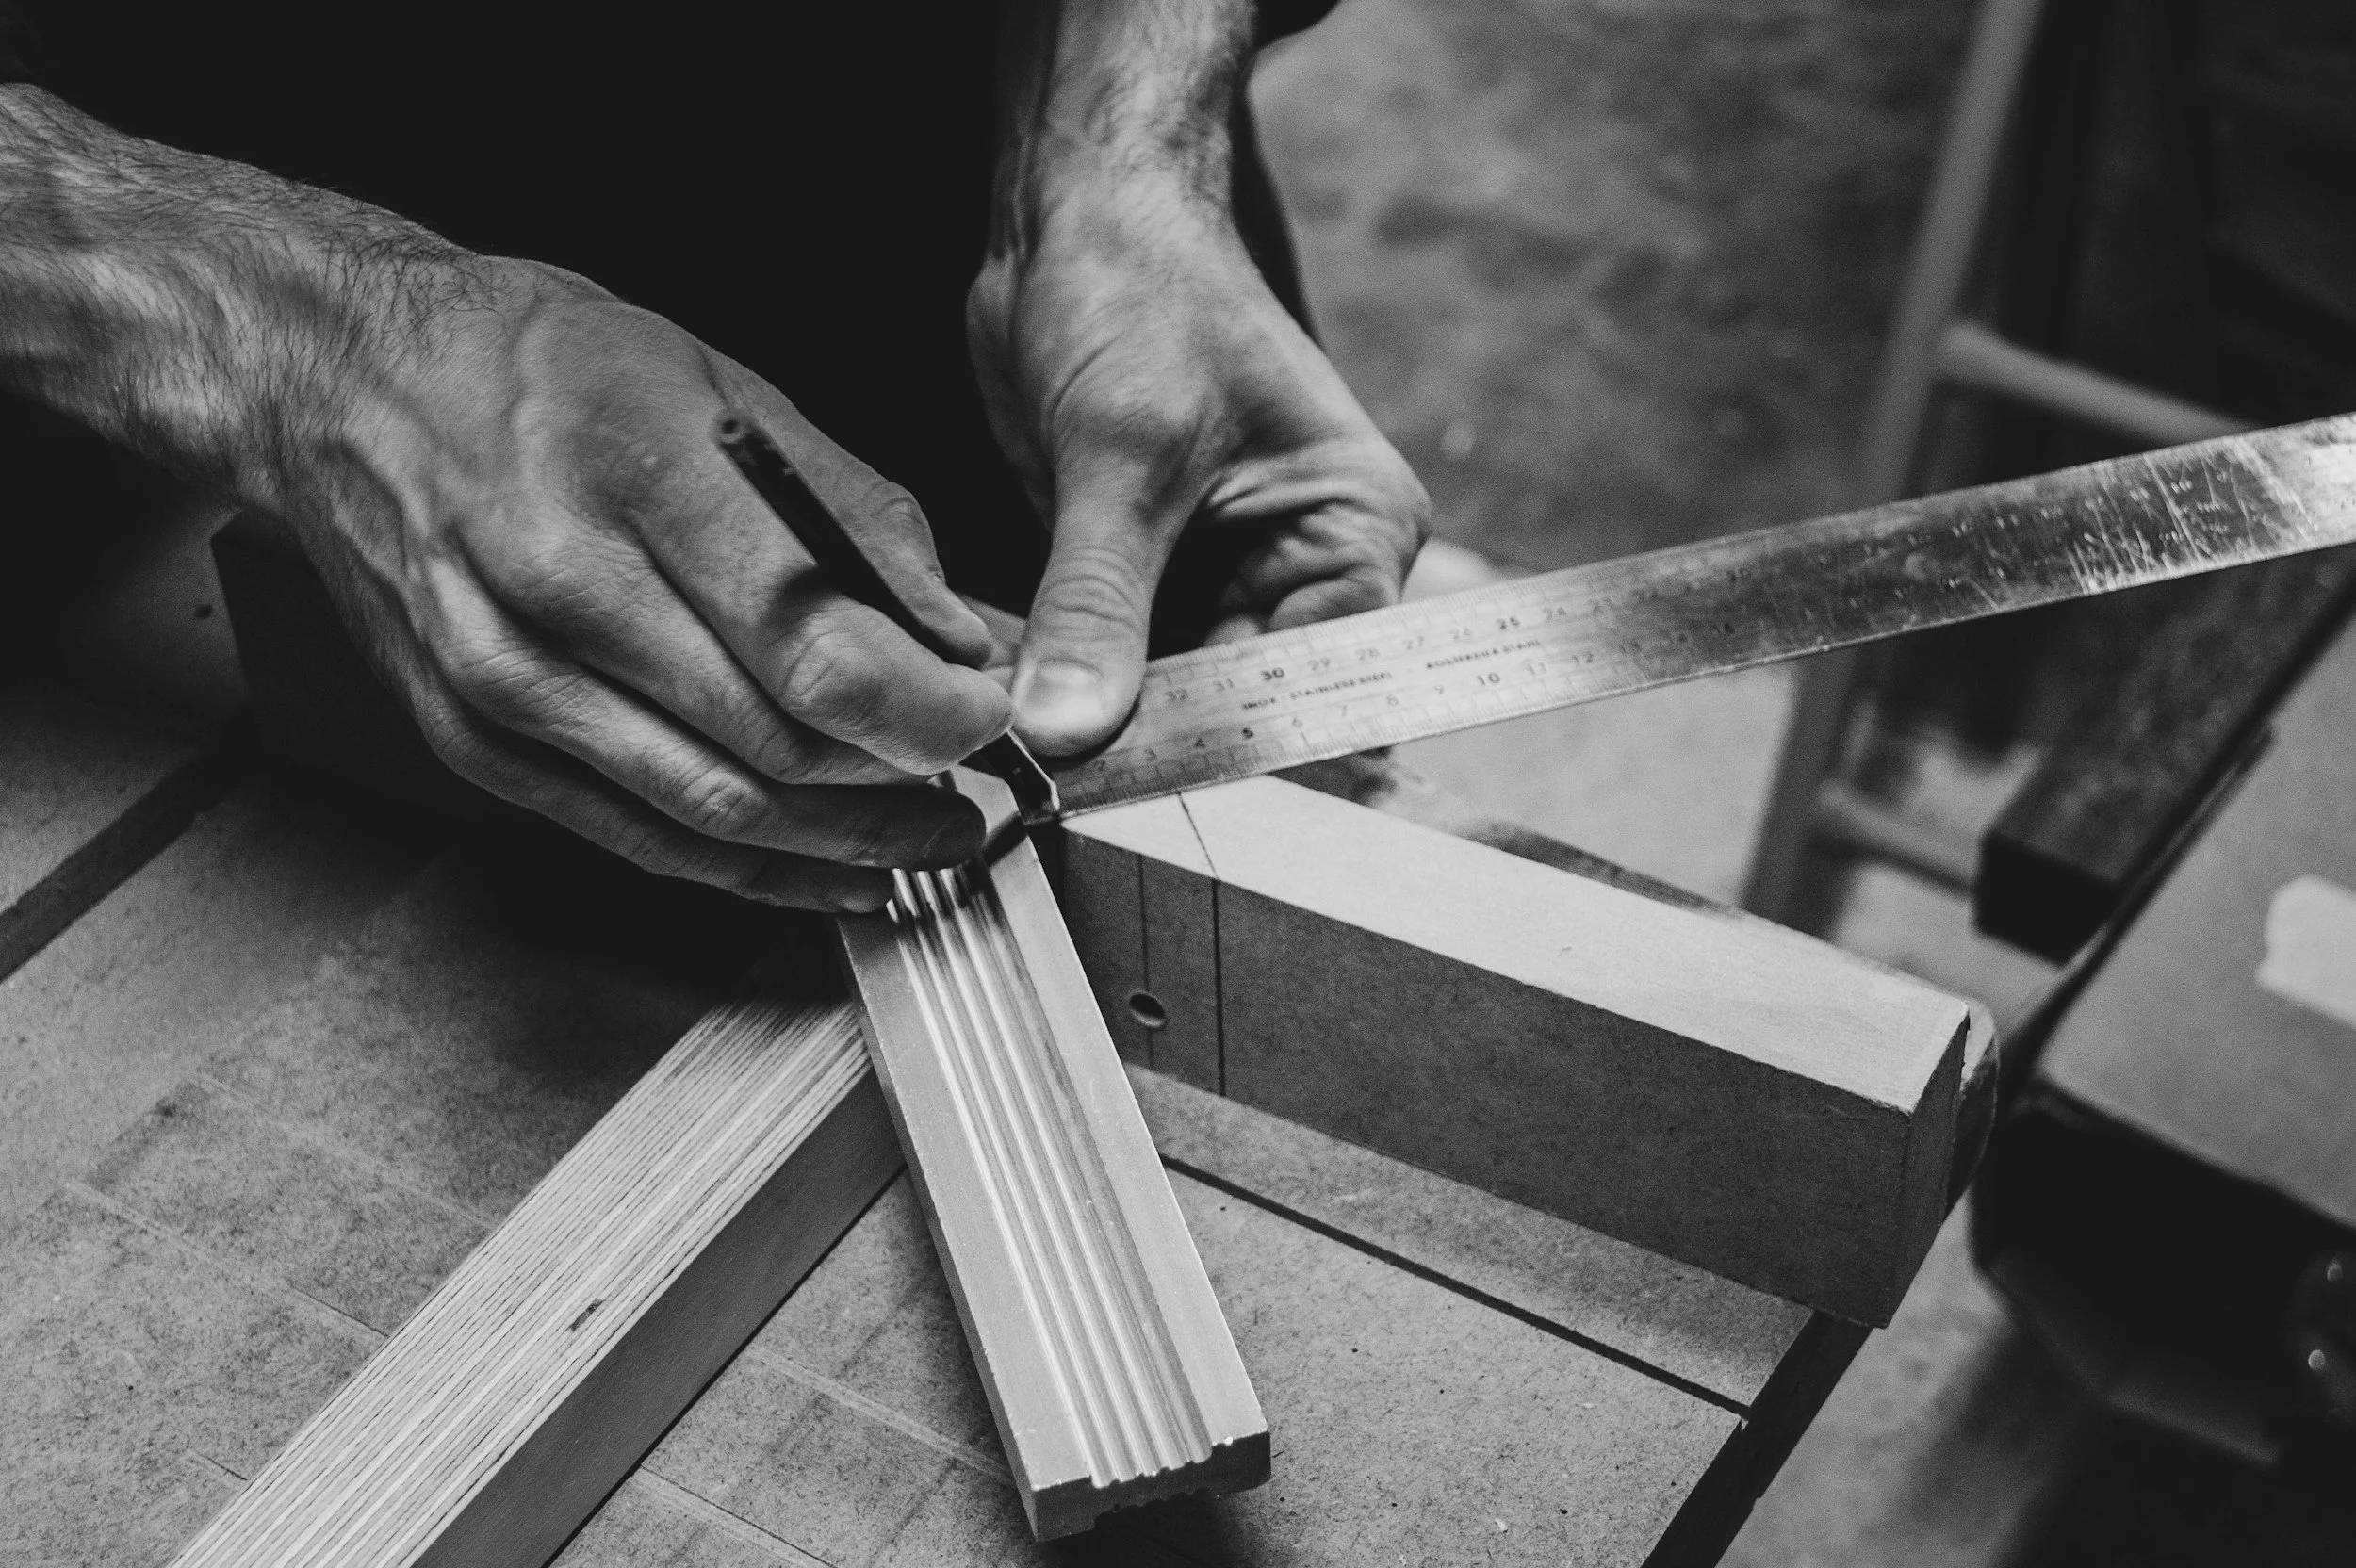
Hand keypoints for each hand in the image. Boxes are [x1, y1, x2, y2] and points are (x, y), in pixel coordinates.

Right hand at [2, 87, 1007, 910]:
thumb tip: (971, 633)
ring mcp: (504, 683)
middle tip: (993, 784)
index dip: (927, 707)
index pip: (811, 640)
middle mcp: (556, 589)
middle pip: (775, 740)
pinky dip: (758, 872)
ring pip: (717, 810)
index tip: (1000, 717)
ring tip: (942, 839)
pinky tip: (841, 871)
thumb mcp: (724, 386)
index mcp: (632, 473)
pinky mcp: (476, 746)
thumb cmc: (543, 367)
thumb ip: (858, 520)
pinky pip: (644, 840)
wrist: (341, 385)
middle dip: (910, 780)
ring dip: (851, 843)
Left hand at [968, 170, 1429, 753]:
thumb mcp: (1121, 453)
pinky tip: (1009, 693)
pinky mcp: (1147, 571)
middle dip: (1151, 732)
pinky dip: (1064, 675)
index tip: (1133, 772)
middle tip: (1060, 771)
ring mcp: (1223, 573)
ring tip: (1022, 734)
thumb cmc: (1139, 290)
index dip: (1230, 733)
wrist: (1073, 216)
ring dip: (1097, 710)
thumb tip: (1070, 730)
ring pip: (1166, 689)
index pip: (1316, 681)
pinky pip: (1112, 656)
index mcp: (1354, 532)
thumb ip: (1099, 601)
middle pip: (1239, 699)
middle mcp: (1304, 565)